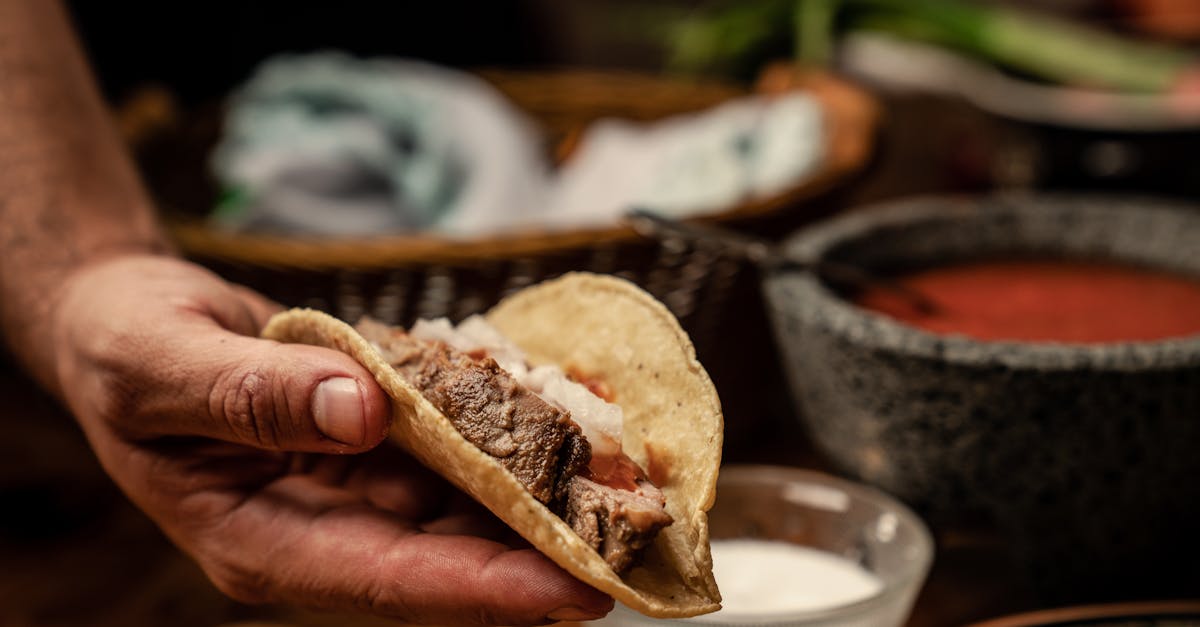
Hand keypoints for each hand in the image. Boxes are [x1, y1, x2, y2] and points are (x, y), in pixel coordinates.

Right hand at [48, 255, 612, 624]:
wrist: (131, 323)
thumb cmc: (124, 348)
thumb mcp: (161, 365)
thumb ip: (251, 393)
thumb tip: (358, 408)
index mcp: (262, 539)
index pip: (386, 582)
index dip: (481, 592)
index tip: (572, 590)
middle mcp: (322, 529)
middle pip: (447, 561)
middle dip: (541, 556)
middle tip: (635, 543)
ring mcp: (353, 492)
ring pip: (463, 512)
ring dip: (542, 499)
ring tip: (625, 483)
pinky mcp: (376, 451)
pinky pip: (454, 453)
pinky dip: (507, 437)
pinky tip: (563, 415)